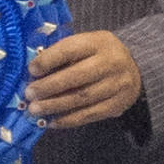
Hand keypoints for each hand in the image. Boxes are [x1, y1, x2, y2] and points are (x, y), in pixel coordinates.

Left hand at [26, 31, 142, 127]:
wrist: (133, 68)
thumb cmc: (98, 54)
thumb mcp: (85, 44)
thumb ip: (62, 54)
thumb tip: (34, 73)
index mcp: (98, 42)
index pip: (70, 50)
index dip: (49, 60)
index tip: (31, 70)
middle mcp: (110, 62)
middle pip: (76, 77)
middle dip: (49, 87)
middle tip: (29, 94)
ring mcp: (117, 84)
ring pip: (82, 98)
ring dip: (55, 106)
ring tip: (35, 110)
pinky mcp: (118, 104)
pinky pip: (90, 114)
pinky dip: (68, 120)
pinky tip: (52, 122)